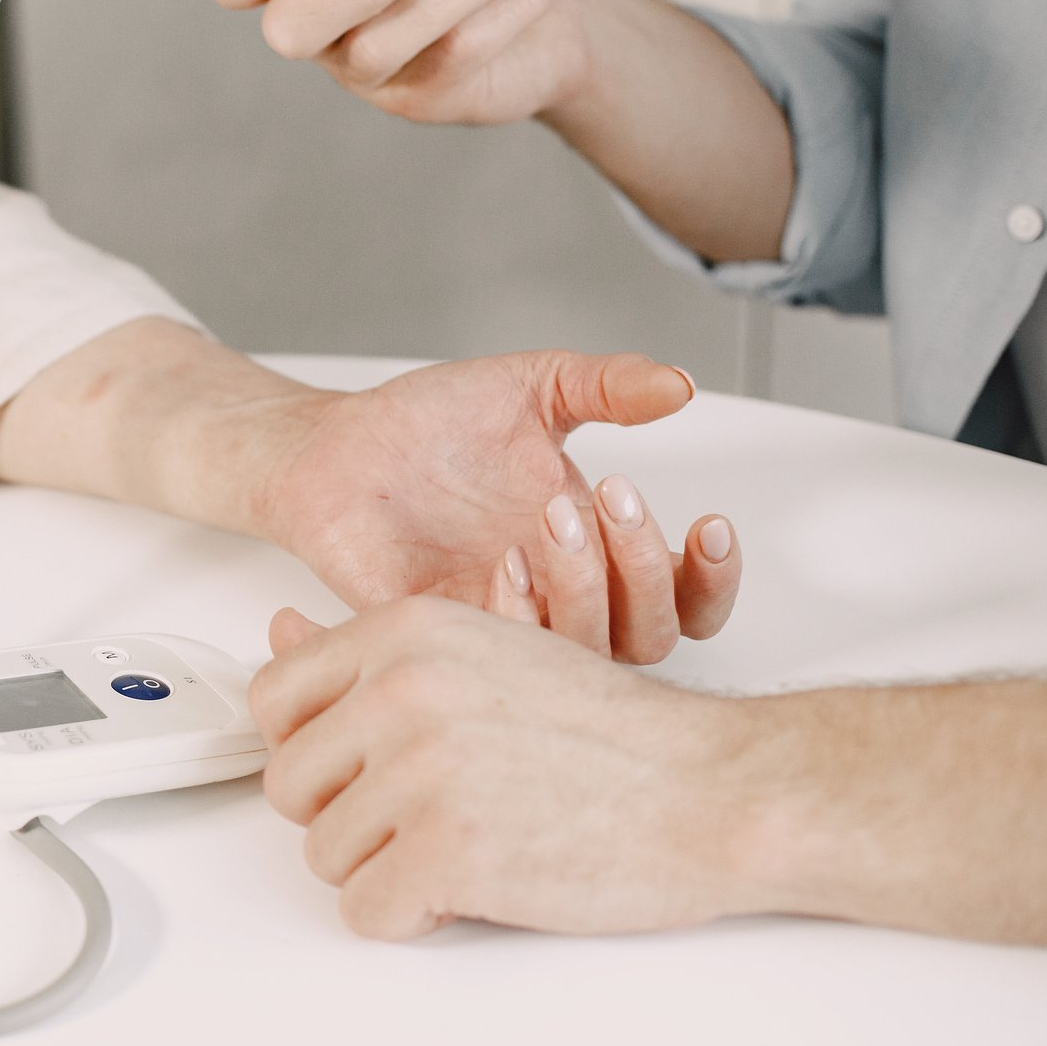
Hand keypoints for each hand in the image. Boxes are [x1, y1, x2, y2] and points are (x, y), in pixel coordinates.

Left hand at [251, 597, 765, 938]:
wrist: (714, 790)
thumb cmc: (611, 734)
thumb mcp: (487, 653)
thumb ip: (375, 655)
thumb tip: (278, 630)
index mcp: (403, 633)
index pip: (273, 698)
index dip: (313, 748)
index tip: (361, 766)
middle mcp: (400, 692)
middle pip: (289, 785)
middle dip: (347, 815)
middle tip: (427, 816)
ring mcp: (418, 774)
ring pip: (325, 855)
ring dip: (385, 869)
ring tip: (468, 844)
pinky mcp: (445, 854)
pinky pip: (363, 912)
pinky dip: (409, 917)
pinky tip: (472, 887)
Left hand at [257, 349, 740, 662]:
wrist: (333, 444)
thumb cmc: (428, 425)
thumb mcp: (530, 387)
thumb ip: (606, 384)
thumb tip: (680, 383)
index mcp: (591, 549)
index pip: (683, 601)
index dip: (713, 580)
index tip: (710, 523)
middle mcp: (555, 598)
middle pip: (649, 637)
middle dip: (647, 571)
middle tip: (609, 495)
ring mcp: (498, 621)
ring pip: (581, 657)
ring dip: (585, 590)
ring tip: (553, 517)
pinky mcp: (437, 636)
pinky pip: (497, 662)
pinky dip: (518, 615)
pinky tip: (506, 558)